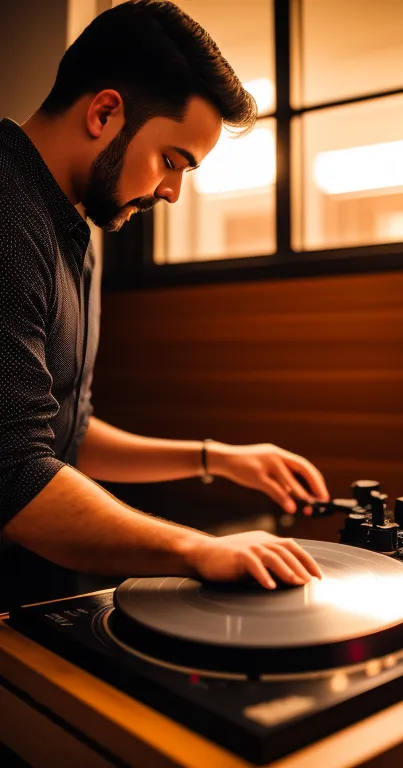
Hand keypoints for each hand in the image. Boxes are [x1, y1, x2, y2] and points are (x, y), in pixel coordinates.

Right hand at [183, 530, 321, 588]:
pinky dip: (263, 575)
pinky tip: (270, 586)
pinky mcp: (238, 556)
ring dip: (287, 571)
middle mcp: (261, 541)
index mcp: (266, 540)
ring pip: (274, 557)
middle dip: (301, 567)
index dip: (307, 560)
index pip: (292, 547)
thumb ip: (271, 565)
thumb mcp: (254, 559)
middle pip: (287, 552)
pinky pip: (254, 565)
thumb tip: (293, 579)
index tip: (318, 575)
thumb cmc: (229, 560)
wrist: (202, 553)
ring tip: (297, 583)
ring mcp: (250, 547)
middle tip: (311, 582)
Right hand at [210, 442, 329, 514]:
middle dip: (315, 483)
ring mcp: (266, 463)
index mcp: (279, 454)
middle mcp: (275, 455)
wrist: (224, 458)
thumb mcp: (266, 468)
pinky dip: (284, 497)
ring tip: (310, 505)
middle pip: (301, 467)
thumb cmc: (245, 465)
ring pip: (288, 478)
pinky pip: (273, 487)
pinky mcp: (256, 474)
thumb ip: (279, 478)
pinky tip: (291, 507)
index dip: (315, 478)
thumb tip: (295, 492)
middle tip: (322, 498)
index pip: (303, 464)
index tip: (322, 492)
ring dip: (301, 492)